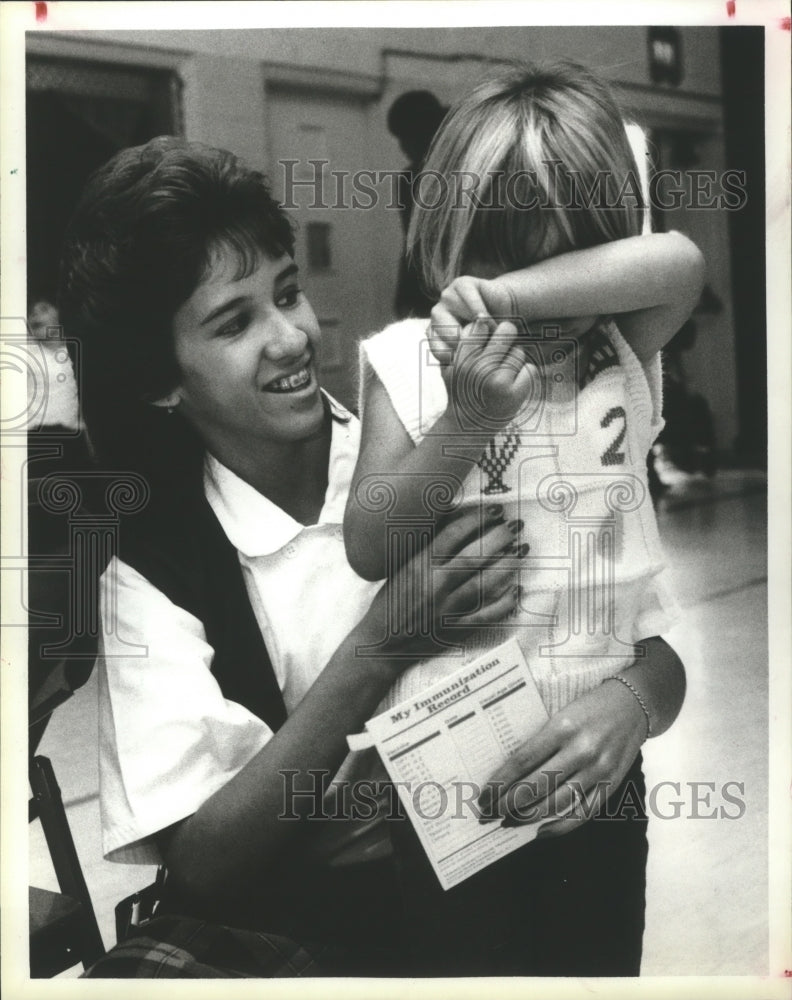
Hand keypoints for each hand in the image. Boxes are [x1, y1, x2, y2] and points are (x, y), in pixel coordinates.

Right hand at [357, 503, 524, 671]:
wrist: (382, 645)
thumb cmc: (391, 602)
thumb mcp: (401, 569)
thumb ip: (426, 547)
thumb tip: (453, 519)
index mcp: (418, 566)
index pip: (452, 535)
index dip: (477, 519)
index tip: (495, 510)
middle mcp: (434, 586)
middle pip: (474, 556)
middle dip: (499, 537)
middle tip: (516, 526)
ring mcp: (448, 610)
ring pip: (485, 583)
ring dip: (508, 565)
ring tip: (522, 551)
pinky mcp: (457, 630)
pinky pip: (487, 615)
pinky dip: (506, 603)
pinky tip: (518, 589)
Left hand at [428, 275, 514, 370]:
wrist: (506, 308)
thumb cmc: (491, 334)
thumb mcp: (476, 353)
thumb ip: (464, 362)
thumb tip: (458, 378)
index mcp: (435, 333)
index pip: (440, 352)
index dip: (461, 361)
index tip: (477, 364)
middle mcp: (437, 315)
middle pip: (449, 339)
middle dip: (471, 349)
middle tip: (486, 352)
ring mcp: (446, 298)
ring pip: (461, 323)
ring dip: (480, 335)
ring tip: (492, 338)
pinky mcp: (461, 284)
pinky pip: (473, 306)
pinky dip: (487, 319)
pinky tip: (494, 325)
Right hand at [445, 318, 538, 425]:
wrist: (467, 427)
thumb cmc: (461, 391)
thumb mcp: (450, 366)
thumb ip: (462, 343)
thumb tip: (482, 315)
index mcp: (462, 357)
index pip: (482, 323)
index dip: (487, 327)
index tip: (486, 337)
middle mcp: (479, 366)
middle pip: (508, 329)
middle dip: (507, 336)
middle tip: (502, 348)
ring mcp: (498, 379)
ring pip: (519, 351)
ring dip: (514, 360)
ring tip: (502, 375)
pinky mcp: (515, 392)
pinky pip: (530, 369)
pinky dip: (524, 376)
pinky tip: (512, 387)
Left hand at [476, 677, 647, 835]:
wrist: (634, 705)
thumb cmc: (589, 707)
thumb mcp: (560, 714)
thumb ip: (540, 740)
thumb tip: (510, 773)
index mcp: (563, 727)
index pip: (523, 760)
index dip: (500, 781)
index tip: (484, 795)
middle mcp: (581, 750)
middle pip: (537, 785)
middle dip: (508, 803)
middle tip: (489, 813)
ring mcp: (598, 770)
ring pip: (557, 803)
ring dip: (529, 816)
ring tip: (509, 821)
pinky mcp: (611, 784)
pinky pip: (583, 813)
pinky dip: (561, 827)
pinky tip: (541, 831)